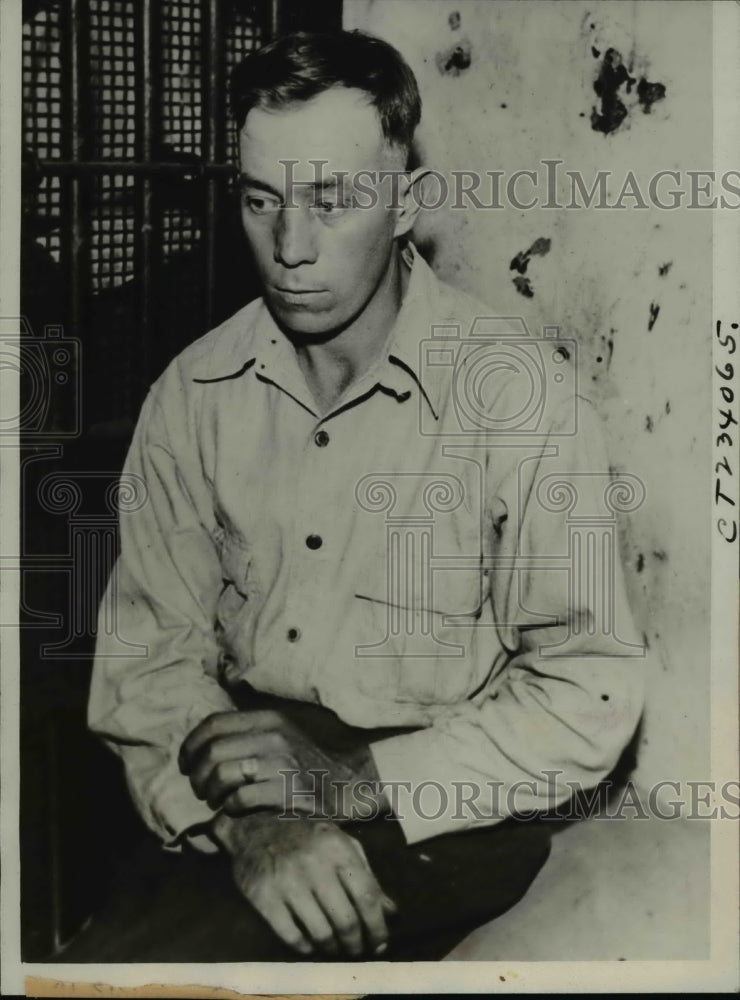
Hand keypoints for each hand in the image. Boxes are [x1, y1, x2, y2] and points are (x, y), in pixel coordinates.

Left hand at [179, 709, 387, 820]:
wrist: (350, 783)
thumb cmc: (309, 760)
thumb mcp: (283, 732)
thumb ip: (250, 730)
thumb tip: (205, 740)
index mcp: (269, 719)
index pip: (213, 724)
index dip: (190, 745)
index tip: (184, 762)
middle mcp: (274, 737)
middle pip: (213, 752)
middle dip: (196, 775)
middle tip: (200, 789)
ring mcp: (282, 764)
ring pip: (223, 776)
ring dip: (211, 794)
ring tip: (216, 801)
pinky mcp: (288, 792)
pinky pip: (241, 800)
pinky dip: (230, 808)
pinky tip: (236, 810)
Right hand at [212, 811, 396, 956]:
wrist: (255, 825)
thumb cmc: (306, 836)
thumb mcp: (340, 844)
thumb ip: (367, 876)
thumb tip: (391, 912)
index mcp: (338, 848)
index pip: (367, 896)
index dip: (378, 926)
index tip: (381, 943)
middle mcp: (314, 864)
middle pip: (345, 920)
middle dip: (356, 944)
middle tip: (357, 950)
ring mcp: (287, 881)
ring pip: (320, 933)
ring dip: (333, 949)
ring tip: (336, 949)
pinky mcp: (264, 897)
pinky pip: (291, 936)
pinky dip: (305, 948)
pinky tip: (311, 945)